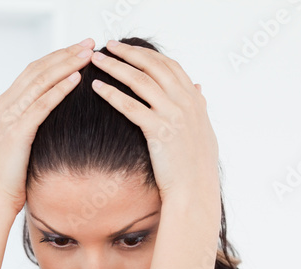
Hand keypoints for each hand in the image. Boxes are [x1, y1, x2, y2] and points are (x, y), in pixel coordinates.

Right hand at [0, 38, 94, 220]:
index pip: (34, 71)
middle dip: (65, 54)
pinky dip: (59, 89)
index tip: (80, 48)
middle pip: (38, 70)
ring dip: (66, 65)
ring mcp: (9, 118)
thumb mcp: (23, 143)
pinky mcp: (17, 132)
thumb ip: (34, 124)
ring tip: (88, 54)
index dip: (57, 57)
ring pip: (40, 82)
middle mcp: (6, 106)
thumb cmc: (12, 177)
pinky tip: (76, 79)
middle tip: (89, 43)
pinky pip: (42, 105)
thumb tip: (57, 117)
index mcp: (6, 106)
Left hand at [88, 41, 219, 207]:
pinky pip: (130, 106)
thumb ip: (200, 106)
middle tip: (108, 45)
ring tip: (96, 60)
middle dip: (128, 53)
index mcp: (195, 100)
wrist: (195, 191)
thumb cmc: (196, 166)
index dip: (147, 54)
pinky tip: (96, 87)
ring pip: (140, 81)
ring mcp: (173, 115)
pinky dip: (112, 93)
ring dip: (116, 67)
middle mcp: (185, 102)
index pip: (169, 66)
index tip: (129, 48)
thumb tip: (199, 89)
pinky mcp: (158, 130)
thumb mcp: (204, 130)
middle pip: (153, 66)